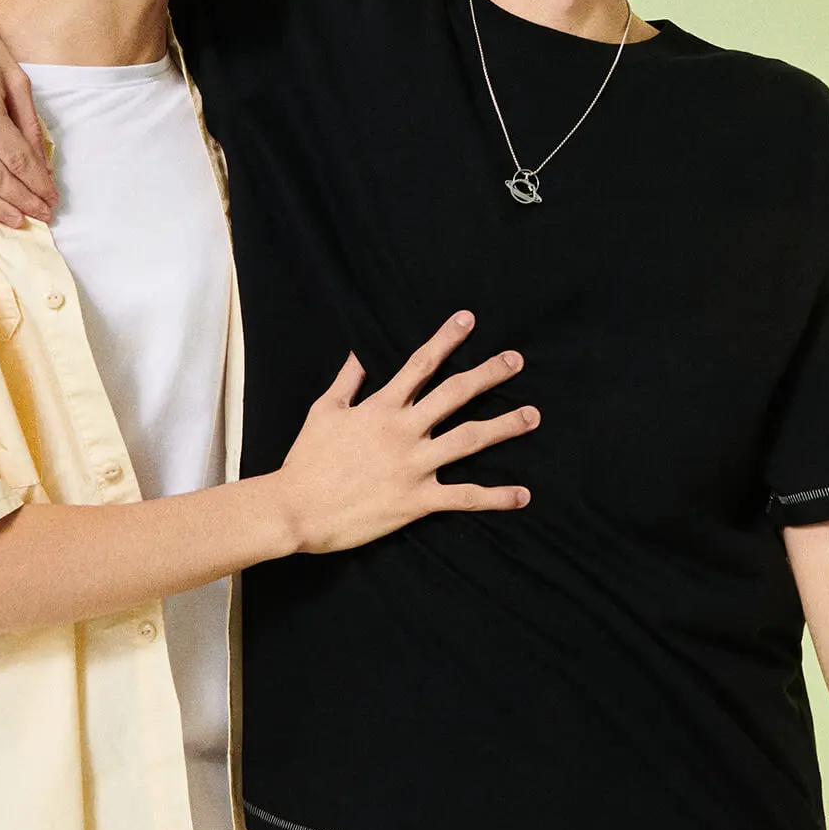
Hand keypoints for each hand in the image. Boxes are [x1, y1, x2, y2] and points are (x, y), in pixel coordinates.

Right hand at [276, 312, 536, 552]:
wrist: (296, 509)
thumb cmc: (306, 461)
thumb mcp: (323, 412)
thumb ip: (347, 382)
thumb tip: (359, 354)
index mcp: (381, 408)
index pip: (420, 364)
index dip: (446, 339)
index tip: (469, 320)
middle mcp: (403, 431)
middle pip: (454, 394)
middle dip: (488, 374)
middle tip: (516, 360)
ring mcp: (413, 465)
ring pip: (469, 440)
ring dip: (504, 426)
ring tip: (532, 416)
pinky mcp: (417, 500)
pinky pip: (464, 497)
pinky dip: (495, 497)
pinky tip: (522, 495)